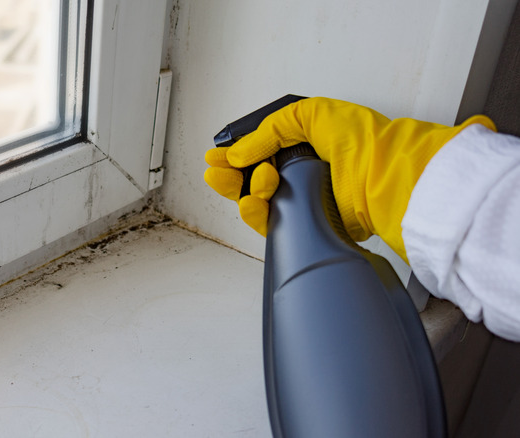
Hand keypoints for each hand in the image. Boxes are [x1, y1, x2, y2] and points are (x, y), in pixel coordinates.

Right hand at [204, 97, 493, 260]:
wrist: (381, 175)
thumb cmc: (359, 140)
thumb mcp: (308, 113)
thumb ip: (268, 131)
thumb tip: (238, 155)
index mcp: (301, 144)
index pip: (257, 151)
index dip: (233, 154)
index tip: (215, 157)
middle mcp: (299, 171)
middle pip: (249, 178)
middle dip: (230, 176)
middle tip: (217, 173)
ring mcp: (300, 198)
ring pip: (254, 201)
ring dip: (245, 192)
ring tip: (260, 183)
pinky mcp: (304, 223)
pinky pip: (268, 222)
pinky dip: (255, 214)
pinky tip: (254, 202)